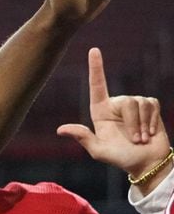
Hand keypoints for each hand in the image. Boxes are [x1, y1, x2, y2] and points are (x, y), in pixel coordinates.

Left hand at [58, 47, 168, 181]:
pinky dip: (152, 121)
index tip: (94, 50)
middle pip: (126, 102)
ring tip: (141, 138)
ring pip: (139, 104)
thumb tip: (60, 130)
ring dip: (142, 125)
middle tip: (134, 140)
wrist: (146, 163)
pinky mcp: (150, 106)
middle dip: (133, 123)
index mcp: (100, 112)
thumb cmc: (121, 158)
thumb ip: (83, 137)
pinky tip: (150, 132)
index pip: (97, 86)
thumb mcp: (99, 151)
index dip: (96, 68)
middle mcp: (116, 105)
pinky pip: (152, 105)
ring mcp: (134, 104)